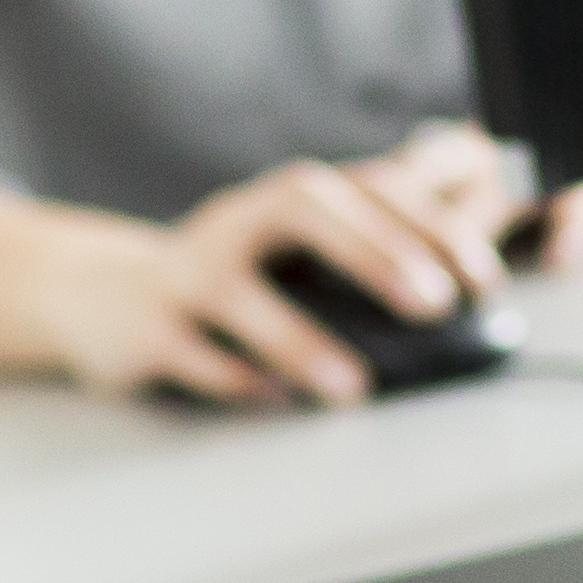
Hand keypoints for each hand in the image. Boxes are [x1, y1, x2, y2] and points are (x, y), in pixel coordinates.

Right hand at [38, 127, 520, 407]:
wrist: (102, 297)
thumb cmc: (230, 282)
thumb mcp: (297, 261)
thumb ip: (365, 277)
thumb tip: (459, 323)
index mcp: (291, 200)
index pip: (370, 185)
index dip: (432, 225)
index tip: (480, 279)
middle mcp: (238, 221)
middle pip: (303, 208)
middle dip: (374, 251)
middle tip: (432, 303)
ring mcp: (186, 271)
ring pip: (236, 289)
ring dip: (298, 337)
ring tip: (351, 386)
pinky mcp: (145, 326)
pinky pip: (186, 350)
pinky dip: (230, 376)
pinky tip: (271, 397)